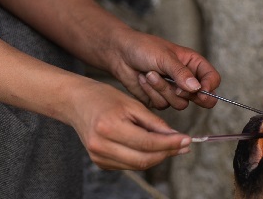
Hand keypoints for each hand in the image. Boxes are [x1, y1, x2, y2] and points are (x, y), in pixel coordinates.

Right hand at [67, 78, 192, 169]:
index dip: (170, 144)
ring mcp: (98, 156)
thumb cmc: (102, 97)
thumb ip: (153, 122)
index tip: (187, 140)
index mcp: (109, 126)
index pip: (147, 143)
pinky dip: (142, 158)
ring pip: (137, 165)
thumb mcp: (130, 103)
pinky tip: (151, 148)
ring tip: (171, 146)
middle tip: (183, 145)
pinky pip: (127, 165)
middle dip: (167, 153)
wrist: (75, 102)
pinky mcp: (99, 162)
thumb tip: (176, 137)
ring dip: (157, 157)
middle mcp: (101, 145)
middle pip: (143, 160)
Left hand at [103, 28, 220, 110]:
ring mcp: (173, 91)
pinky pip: (162, 105)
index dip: (210, 86)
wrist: (119, 54)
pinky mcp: (160, 99)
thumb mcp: (163, 56)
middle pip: (203, 99)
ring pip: (180, 103)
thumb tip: (196, 88)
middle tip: (178, 89)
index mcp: (193, 64)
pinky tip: (142, 79)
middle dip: (189, 95)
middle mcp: (186, 80)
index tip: (200, 90)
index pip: (212, 79)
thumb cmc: (142, 48)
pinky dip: (151, 93)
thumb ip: (180, 73)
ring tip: (150, 74)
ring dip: (163, 89)